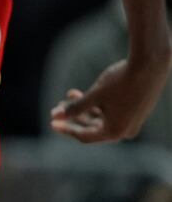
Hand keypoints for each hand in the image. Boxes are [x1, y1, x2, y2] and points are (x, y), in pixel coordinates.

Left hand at [49, 56, 170, 142]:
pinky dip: (96, 105)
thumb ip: (75, 108)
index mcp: (115, 132)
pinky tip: (82, 93)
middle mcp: (125, 131)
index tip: (52, 122)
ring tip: (70, 94)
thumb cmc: (120, 81)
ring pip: (100, 119)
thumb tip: (54, 116)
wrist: (149, 65)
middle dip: (74, 117)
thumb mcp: (94, 96)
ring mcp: (131, 121)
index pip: (84, 136)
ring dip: (83, 108)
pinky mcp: (134, 111)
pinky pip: (110, 113)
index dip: (66, 129)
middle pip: (92, 128)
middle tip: (58, 106)